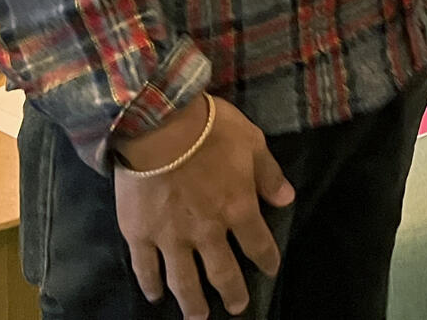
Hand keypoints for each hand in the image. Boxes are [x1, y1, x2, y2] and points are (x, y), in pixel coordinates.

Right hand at [113, 97, 294, 319]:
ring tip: (198, 318)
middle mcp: (207, 232)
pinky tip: (154, 296)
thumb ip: (268, 173)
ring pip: (184, 281)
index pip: (258, 244)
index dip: (266, 260)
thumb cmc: (209, 127)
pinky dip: (150, 285)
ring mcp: (171, 237)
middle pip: (222, 273)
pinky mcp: (139, 234)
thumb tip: (287, 199)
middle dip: (232, 292)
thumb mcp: (251, 141)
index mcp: (238, 208)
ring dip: (193, 304)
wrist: (157, 125)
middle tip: (237, 307)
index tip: (270, 270)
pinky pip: (145, 268)